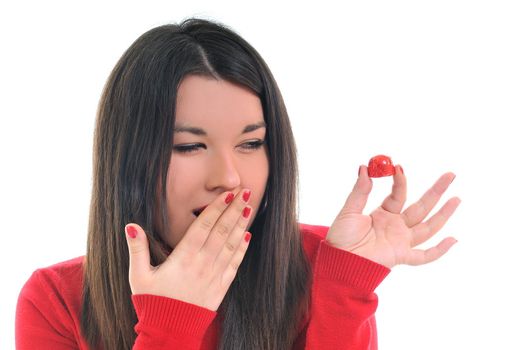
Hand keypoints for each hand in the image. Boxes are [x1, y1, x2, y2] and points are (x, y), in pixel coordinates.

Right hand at [124, 190, 252, 311]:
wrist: (170, 333)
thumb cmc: (153, 303)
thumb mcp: (139, 276)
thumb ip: (137, 250)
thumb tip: (131, 226)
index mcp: (183, 258)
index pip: (204, 226)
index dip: (216, 208)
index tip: (227, 193)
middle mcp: (202, 264)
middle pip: (222, 231)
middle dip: (235, 209)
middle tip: (246, 192)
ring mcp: (214, 275)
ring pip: (231, 244)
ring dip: (241, 225)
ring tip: (249, 207)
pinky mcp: (221, 287)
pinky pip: (235, 264)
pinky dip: (242, 249)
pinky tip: (247, 237)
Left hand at [326, 165, 460, 267]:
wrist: (338, 261)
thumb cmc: (341, 237)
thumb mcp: (349, 210)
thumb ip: (360, 191)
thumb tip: (364, 168)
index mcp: (383, 214)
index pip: (398, 195)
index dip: (401, 181)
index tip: (398, 167)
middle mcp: (395, 226)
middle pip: (421, 207)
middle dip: (436, 191)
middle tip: (451, 175)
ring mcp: (401, 241)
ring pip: (428, 227)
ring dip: (443, 214)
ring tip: (457, 198)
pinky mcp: (401, 256)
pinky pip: (424, 255)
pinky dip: (439, 250)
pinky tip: (453, 240)